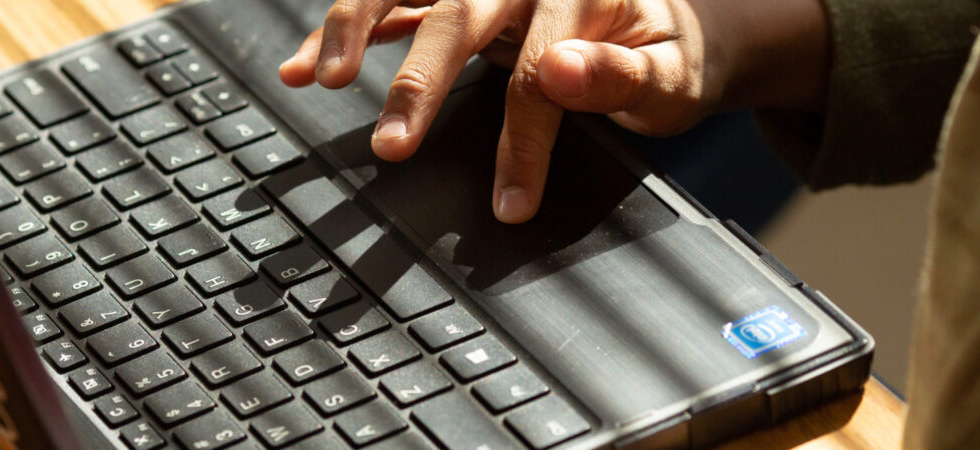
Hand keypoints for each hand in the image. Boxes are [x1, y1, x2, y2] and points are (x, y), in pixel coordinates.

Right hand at [280, 0, 828, 222]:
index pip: (540, 70)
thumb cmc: (666, 55)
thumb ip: (624, 74)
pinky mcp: (457, 0)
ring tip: (320, 76)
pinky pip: (395, 6)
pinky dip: (348, 29)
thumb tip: (561, 69)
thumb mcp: (672, 74)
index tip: (511, 201)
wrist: (661, 25)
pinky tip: (307, 64)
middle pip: (458, 17)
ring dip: (355, 27)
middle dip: (418, 83)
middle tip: (391, 146)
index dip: (523, 139)